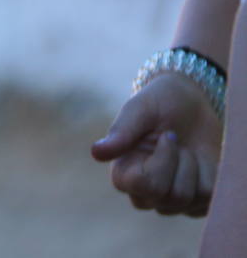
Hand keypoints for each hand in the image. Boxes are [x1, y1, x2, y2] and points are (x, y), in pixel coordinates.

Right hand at [91, 72, 221, 215]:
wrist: (192, 104)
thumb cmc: (161, 103)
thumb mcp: (141, 109)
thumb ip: (121, 132)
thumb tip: (96, 153)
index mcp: (123, 172)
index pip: (142, 185)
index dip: (163, 161)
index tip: (168, 136)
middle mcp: (144, 193)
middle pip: (169, 198)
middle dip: (180, 163)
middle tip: (176, 139)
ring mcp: (170, 201)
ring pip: (189, 201)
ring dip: (194, 168)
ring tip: (186, 150)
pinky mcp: (195, 203)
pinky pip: (208, 201)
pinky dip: (209, 176)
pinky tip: (199, 162)